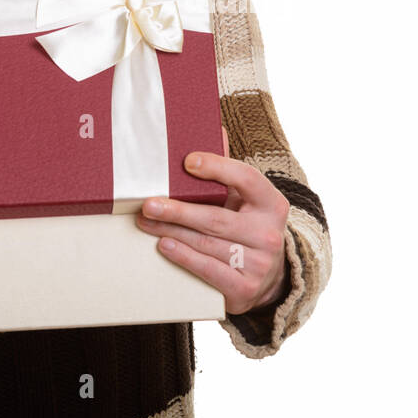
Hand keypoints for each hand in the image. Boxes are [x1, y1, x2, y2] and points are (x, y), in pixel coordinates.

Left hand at [135, 126, 291, 314]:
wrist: (269, 280)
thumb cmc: (248, 229)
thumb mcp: (246, 201)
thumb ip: (228, 171)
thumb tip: (214, 129)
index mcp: (272, 204)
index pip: (246, 179)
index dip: (218, 168)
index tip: (188, 161)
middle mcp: (270, 233)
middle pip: (217, 217)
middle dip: (178, 210)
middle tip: (148, 203)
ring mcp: (259, 263)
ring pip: (206, 243)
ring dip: (171, 231)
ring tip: (146, 222)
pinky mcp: (244, 288)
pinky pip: (207, 269)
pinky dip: (183, 256)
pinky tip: (164, 244)